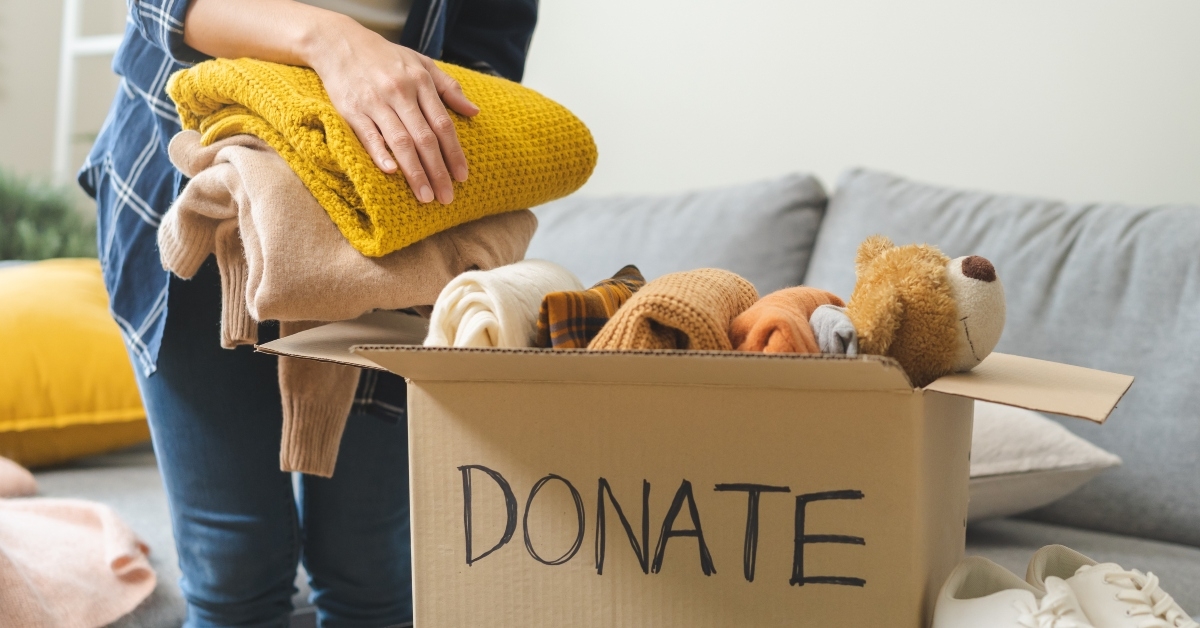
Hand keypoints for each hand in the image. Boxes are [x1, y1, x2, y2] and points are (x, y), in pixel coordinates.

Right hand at [183, 1, 475, 203]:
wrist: (340, 42)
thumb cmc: (386, 57)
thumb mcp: (422, 63)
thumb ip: (449, 88)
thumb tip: (474, 112)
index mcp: (420, 82)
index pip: (443, 124)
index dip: (454, 153)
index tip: (463, 177)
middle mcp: (400, 93)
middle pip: (425, 138)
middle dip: (438, 171)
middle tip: (447, 197)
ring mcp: (375, 102)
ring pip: (401, 141)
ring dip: (415, 172)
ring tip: (425, 197)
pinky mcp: (352, 110)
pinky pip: (368, 135)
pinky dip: (380, 153)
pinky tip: (391, 173)